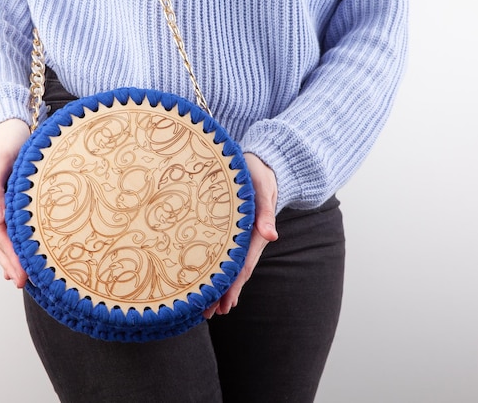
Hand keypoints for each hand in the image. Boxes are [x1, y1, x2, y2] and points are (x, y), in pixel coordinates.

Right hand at [0, 119, 30, 287]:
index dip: (10, 254)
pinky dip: (11, 244)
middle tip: (24, 282)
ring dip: (9, 257)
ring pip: (0, 237)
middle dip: (10, 262)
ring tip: (20, 277)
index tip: (22, 272)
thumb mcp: (0, 158)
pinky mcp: (5, 201)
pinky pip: (7, 228)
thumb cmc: (6, 140)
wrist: (7, 126)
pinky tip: (19, 255)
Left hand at [204, 153, 278, 317]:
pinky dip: (217, 270)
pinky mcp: (232, 231)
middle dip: (222, 294)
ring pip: (229, 267)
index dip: (233, 286)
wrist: (260, 162)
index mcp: (254, 232)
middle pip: (235, 273)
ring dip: (219, 287)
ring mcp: (240, 236)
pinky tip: (207, 281)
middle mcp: (247, 239)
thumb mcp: (264, 187)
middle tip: (207, 315)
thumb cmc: (260, 173)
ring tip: (206, 309)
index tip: (224, 305)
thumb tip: (271, 236)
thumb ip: (266, 211)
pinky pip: (223, 254)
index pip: (243, 265)